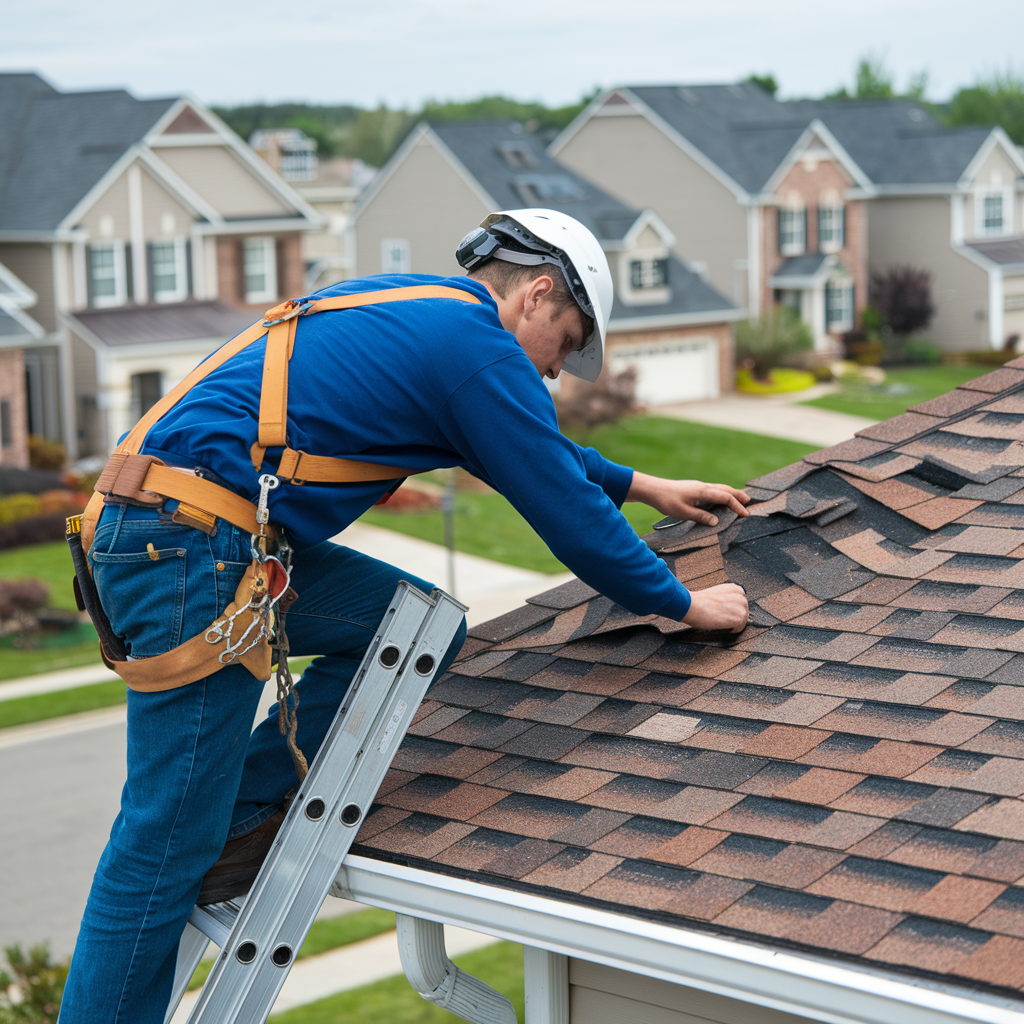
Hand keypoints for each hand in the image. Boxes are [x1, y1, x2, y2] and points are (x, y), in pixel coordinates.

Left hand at [627, 472, 750, 526]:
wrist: (653, 490)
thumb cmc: (667, 501)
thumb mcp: (683, 512)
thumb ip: (701, 517)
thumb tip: (716, 521)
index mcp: (703, 492)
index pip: (725, 497)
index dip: (736, 506)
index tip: (745, 514)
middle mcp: (703, 487)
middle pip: (725, 489)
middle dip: (738, 495)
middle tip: (749, 502)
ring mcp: (699, 486)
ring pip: (719, 488)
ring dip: (731, 493)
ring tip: (740, 499)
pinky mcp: (694, 488)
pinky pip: (713, 490)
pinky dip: (722, 494)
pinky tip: (720, 499)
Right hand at [682, 583, 747, 631]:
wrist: (691, 605)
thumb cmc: (699, 601)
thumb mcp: (717, 593)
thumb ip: (727, 598)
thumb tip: (728, 608)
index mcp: (736, 589)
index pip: (740, 604)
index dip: (731, 610)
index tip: (723, 612)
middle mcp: (741, 596)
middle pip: (743, 613)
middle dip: (733, 617)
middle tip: (719, 618)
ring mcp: (742, 607)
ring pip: (742, 621)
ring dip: (732, 624)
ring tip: (719, 621)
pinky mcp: (740, 618)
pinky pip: (739, 628)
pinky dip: (730, 630)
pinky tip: (720, 625)